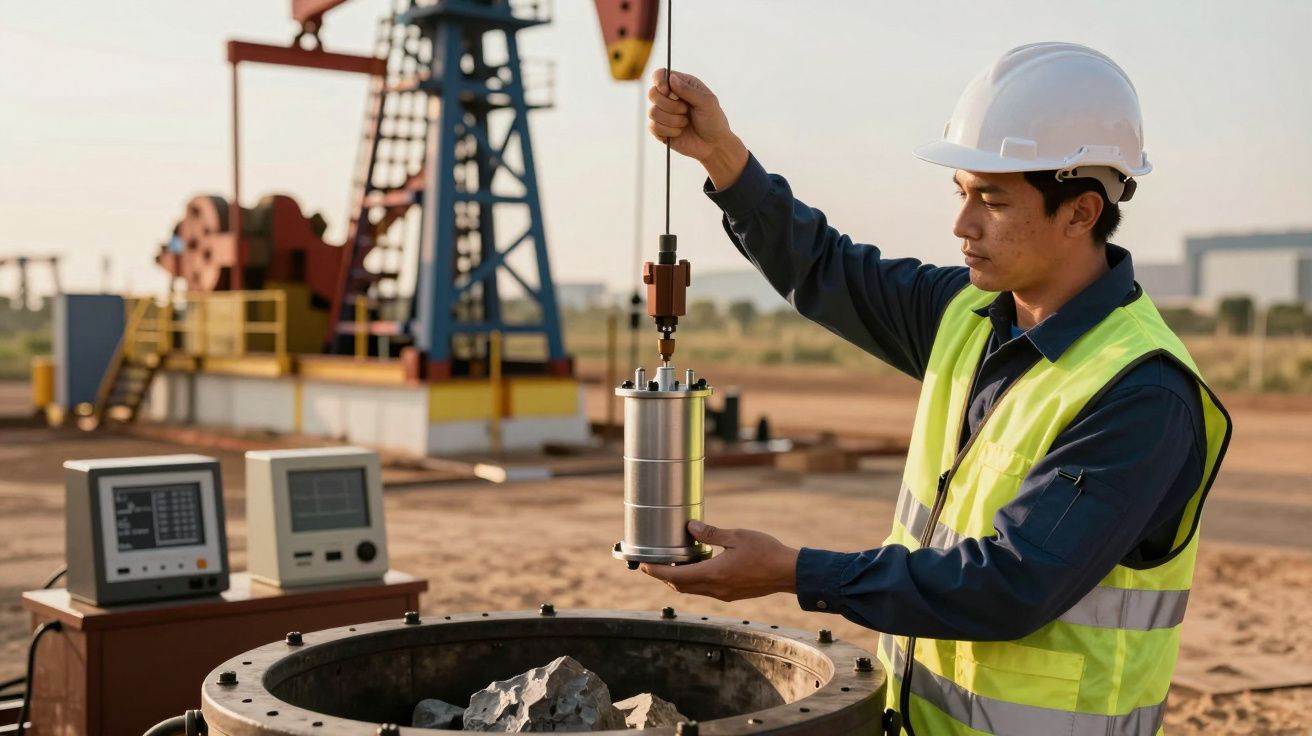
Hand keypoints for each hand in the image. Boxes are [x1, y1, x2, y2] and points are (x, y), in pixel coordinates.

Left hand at [640, 520, 798, 601]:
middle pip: (680, 586)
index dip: (656, 571)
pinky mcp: (731, 593)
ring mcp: (723, 593)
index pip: (676, 576)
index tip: (642, 565)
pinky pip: (705, 589)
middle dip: (663, 576)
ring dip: (678, 579)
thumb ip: (710, 533)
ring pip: (692, 589)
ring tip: (669, 565)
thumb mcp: (736, 536)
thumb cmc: (765, 552)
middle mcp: (715, 588)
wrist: (788, 572)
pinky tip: (695, 568)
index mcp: (714, 574)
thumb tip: (689, 527)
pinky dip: (693, 580)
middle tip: (650, 565)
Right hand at [648, 68, 748, 188]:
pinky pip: (653, 127)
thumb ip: (688, 90)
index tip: (667, 91)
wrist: (714, 146)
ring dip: (672, 120)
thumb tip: (671, 78)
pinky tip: (679, 132)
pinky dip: (668, 131)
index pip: (660, 75)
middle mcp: (670, 98)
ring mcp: (664, 114)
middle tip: (685, 111)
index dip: (659, 81)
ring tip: (685, 123)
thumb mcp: (707, 102)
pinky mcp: (660, 130)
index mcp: (682, 85)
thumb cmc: (714, 121)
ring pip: (653, 112)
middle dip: (669, 105)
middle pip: (653, 93)